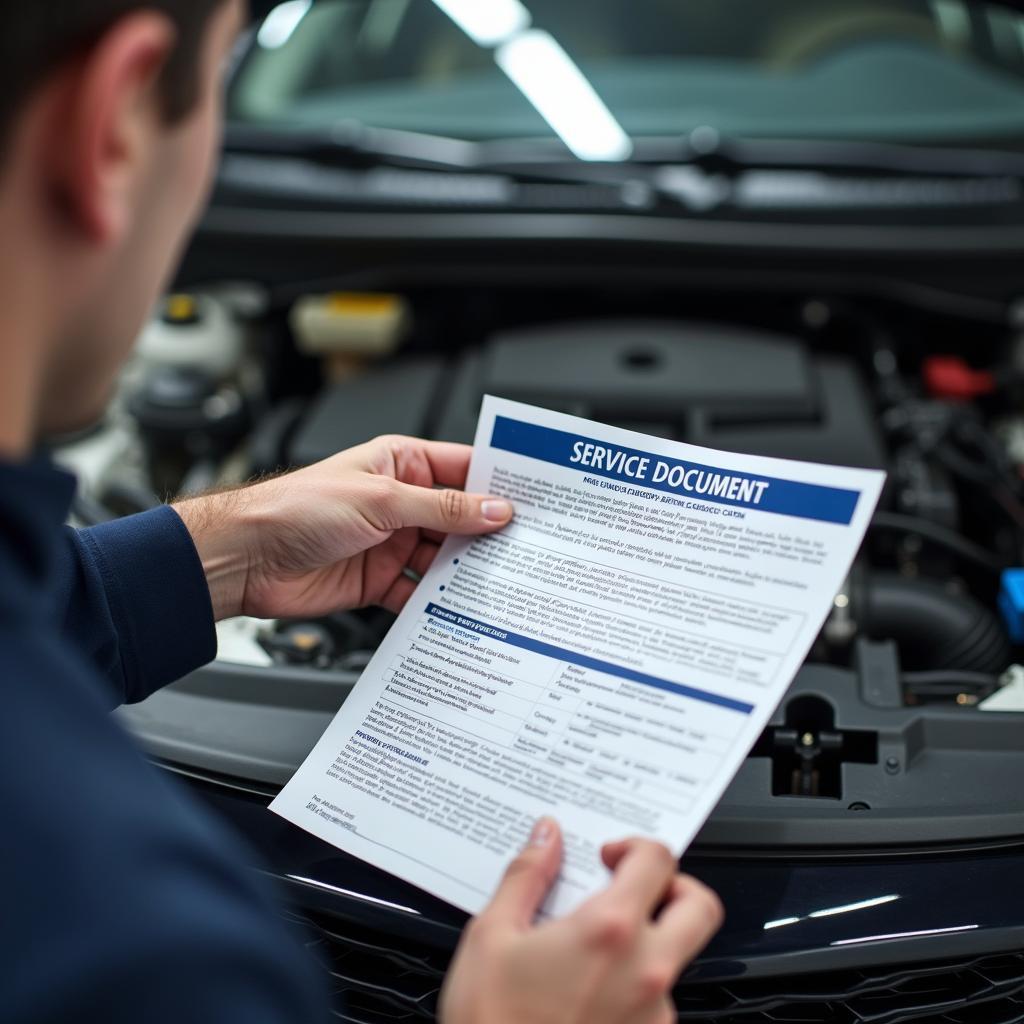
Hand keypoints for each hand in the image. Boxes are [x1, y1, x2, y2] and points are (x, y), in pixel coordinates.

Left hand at [174, 435, 513, 620]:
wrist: (246, 558)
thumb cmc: (296, 508)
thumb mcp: (380, 500)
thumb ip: (442, 509)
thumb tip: (493, 509)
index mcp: (400, 464)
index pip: (463, 468)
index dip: (498, 483)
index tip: (535, 499)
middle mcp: (399, 502)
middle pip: (459, 518)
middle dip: (489, 534)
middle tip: (528, 548)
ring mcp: (390, 542)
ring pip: (444, 558)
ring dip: (467, 571)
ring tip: (501, 582)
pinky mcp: (379, 580)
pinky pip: (420, 592)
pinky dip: (437, 603)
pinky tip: (458, 610)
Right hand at [439, 820, 722, 1023]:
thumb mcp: (491, 936)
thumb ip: (525, 876)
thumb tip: (546, 838)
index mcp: (609, 931)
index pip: (657, 861)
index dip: (635, 846)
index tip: (609, 855)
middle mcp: (645, 971)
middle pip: (699, 907)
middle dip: (674, 886)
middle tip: (637, 888)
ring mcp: (655, 1015)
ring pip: (678, 958)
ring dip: (648, 941)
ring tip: (595, 951)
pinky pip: (657, 1002)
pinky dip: (633, 985)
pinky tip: (589, 990)